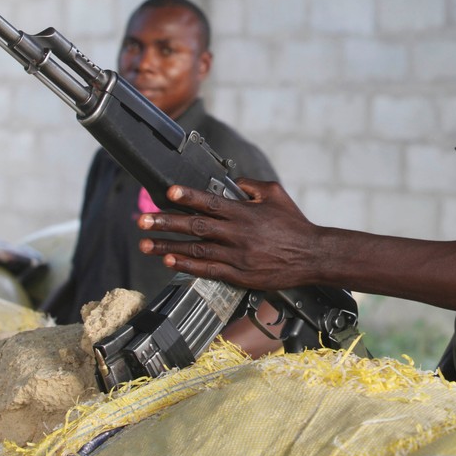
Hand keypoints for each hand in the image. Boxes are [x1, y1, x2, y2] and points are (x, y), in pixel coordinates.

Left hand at [136, 179, 318, 290]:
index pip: (211, 201)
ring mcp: (237, 255)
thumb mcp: (276, 194)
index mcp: (245, 212)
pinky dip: (187, 264)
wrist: (312, 256)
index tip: (169, 192)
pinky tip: (170, 260)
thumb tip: (232, 181)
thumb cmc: (294, 224)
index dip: (188, 196)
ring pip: (196, 248)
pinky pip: (208, 269)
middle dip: (166, 222)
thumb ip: (251, 185)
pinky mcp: (239, 275)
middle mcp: (238, 233)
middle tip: (143, 220)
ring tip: (145, 243)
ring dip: (168, 245)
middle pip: (196, 225)